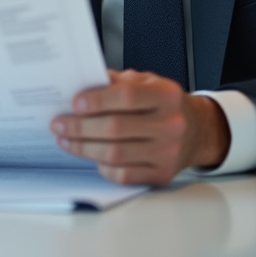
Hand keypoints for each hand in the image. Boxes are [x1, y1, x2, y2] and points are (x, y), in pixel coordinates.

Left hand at [50, 69, 230, 185]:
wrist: (196, 130)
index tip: (75, 103)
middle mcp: (171, 124)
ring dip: (84, 148)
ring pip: (115, 154)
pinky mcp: (161, 174)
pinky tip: (91, 157)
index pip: (127, 97)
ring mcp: (167, 152)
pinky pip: (123, 175)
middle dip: (80, 127)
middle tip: (59, 124)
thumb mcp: (147, 82)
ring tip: (66, 140)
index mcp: (166, 95)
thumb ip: (118, 82)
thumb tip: (82, 85)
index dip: (98, 100)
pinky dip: (102, 166)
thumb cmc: (164, 104)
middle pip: (116, 128)